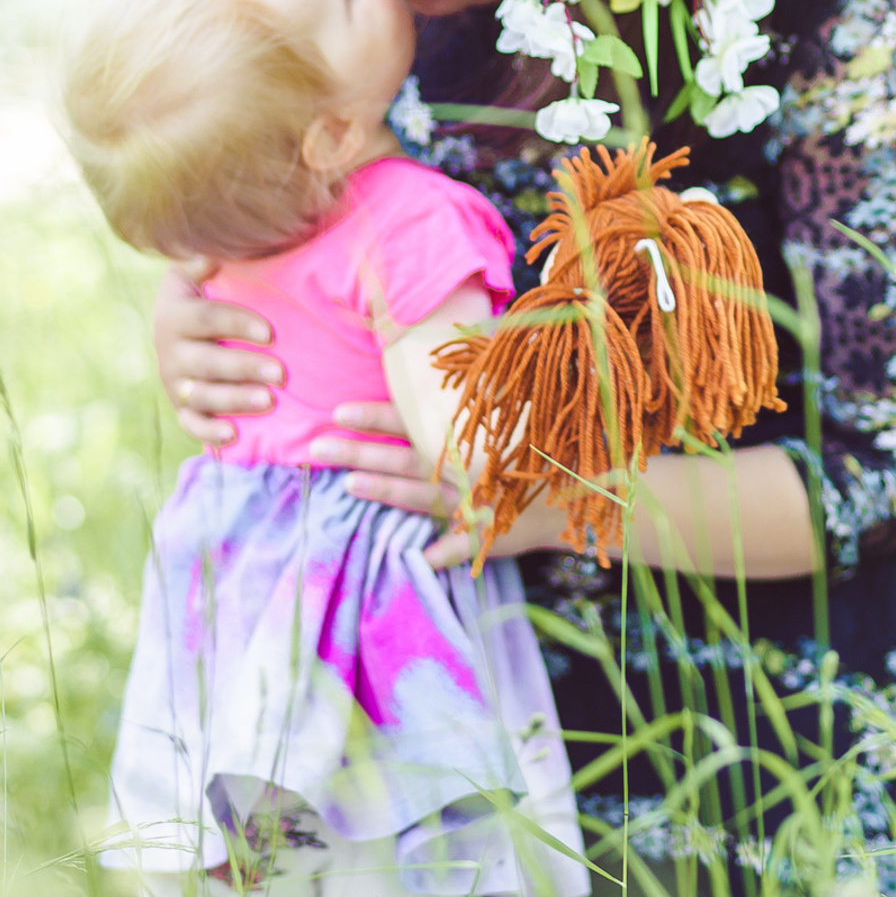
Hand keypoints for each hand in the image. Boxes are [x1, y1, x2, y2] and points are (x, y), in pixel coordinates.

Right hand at [153, 258, 283, 446]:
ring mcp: (174, 382)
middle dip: (244, 368)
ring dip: (235, 400)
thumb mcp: (199, 267)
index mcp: (174, 313)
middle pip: (205, 363)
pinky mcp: (181, 407)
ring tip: (268, 401)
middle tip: (280, 373)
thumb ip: (205, 258)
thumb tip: (210, 254)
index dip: (236, 325)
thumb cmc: (209, 287)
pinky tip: (234, 435)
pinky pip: (191, 424)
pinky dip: (209, 433)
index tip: (270, 333)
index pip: (204, 319)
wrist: (185, 322)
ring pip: (201, 396)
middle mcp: (168, 350)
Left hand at [326, 400, 565, 571]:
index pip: (410, 422)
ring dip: (387, 491)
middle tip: (318, 449)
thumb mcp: (508, 406)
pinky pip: (464, 545)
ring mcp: (473, 503)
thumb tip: (454, 337)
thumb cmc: (533, 443)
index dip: (375, 416)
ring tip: (349, 485)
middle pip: (404, 458)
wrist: (577, 486)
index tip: (339, 411)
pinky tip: (416, 559)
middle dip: (361, 453)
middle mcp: (461, 467)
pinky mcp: (490, 534)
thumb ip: (477, 379)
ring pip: (423, 496)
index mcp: (459, 436)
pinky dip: (443, 552)